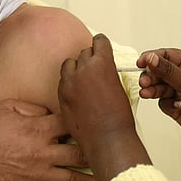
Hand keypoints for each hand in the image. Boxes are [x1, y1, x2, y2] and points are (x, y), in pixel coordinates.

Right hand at [0, 99, 96, 180]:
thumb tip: (52, 113)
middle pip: (81, 154)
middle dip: (100, 156)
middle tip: (116, 157)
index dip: (89, 123)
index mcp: (40, 129)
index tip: (102, 124)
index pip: (72, 124)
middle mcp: (44, 152)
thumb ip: (35, 108)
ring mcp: (38, 174)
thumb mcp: (10, 107)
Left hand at [58, 34, 150, 180]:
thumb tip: (103, 70)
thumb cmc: (118, 118)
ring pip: (69, 65)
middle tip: (95, 71)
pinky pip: (63, 81)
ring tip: (84, 81)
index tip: (101, 47)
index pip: (99, 41)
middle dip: (90, 60)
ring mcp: (69, 82)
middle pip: (84, 53)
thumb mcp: (119, 87)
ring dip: (76, 69)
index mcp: (102, 63)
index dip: (101, 45)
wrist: (107, 139)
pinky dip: (69, 84)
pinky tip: (77, 95)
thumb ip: (108, 73)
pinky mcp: (61, 95)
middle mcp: (83, 69)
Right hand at [139, 47, 180, 180]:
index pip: (166, 55)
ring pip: (157, 87)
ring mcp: (178, 90)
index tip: (141, 63)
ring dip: (153, 90)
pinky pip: (161, 101)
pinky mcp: (174, 105)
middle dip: (151, 77)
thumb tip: (151, 58)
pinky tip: (177, 107)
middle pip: (158, 71)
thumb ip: (167, 70)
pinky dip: (166, 104)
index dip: (152, 58)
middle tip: (145, 82)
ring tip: (147, 93)